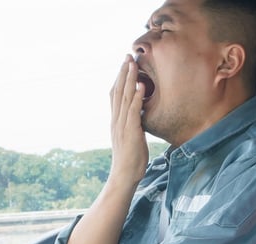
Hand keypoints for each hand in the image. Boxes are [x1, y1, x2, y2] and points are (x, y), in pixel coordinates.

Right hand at [109, 54, 148, 184]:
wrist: (124, 174)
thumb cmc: (130, 158)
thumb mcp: (130, 136)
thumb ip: (132, 123)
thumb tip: (138, 114)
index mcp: (116, 120)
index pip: (114, 95)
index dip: (119, 78)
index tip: (124, 64)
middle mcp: (116, 120)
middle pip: (117, 91)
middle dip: (123, 72)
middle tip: (127, 56)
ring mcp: (122, 125)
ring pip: (124, 97)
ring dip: (128, 79)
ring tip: (133, 63)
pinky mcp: (131, 131)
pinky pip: (133, 111)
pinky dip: (136, 97)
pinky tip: (141, 85)